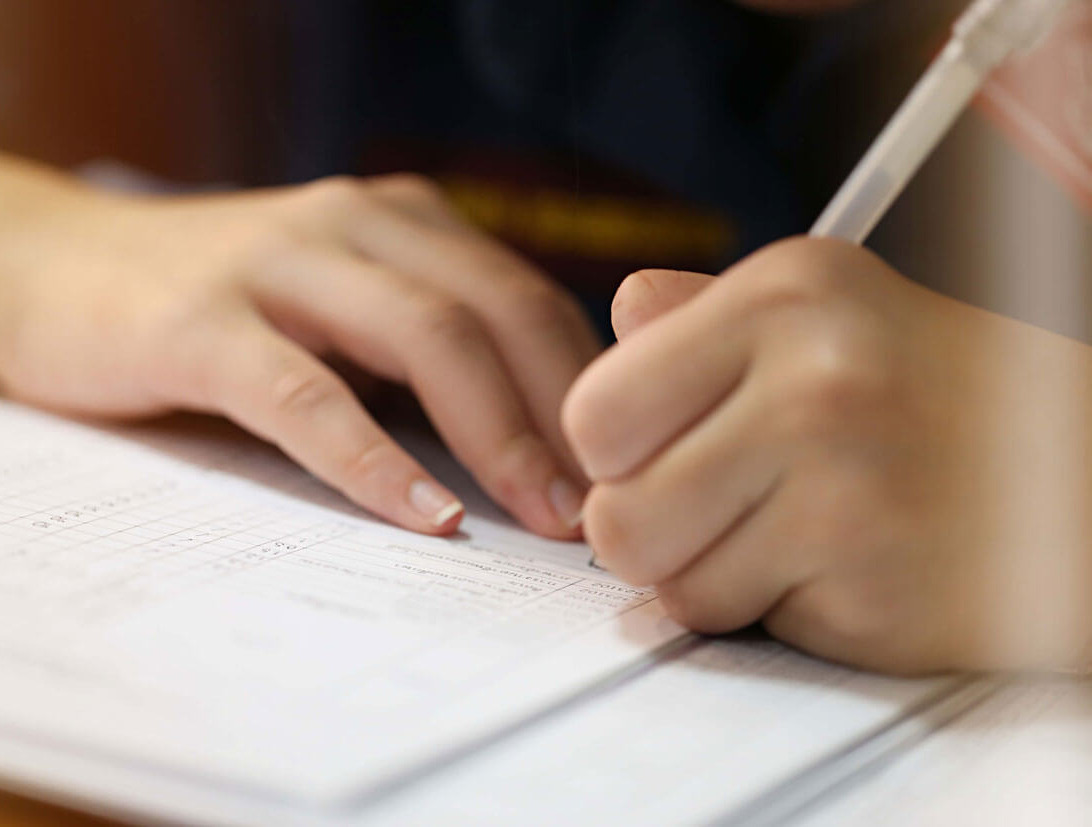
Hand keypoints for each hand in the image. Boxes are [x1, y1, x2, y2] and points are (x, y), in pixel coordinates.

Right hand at [0, 175, 598, 537]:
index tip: (628, 470)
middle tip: (604, 510)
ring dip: (498, 435)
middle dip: (565, 415)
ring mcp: (276, 264)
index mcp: (403, 222)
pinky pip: (309, 395)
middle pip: (498, 312)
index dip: (588, 386)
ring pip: (425, 340)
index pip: (529, 297)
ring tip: (542, 517)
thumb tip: (536, 450)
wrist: (51, 268)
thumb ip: (420, 350)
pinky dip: (373, 460)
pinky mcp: (201, 322)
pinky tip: (421, 515)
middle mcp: (355, 223)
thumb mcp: (337, 307)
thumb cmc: (220, 309)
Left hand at [563, 238, 1091, 673]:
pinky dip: (775, 608)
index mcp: (784, 296)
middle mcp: (813, 382)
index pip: (594, 410)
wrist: (1084, 480)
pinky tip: (838, 566)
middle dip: (646, 530)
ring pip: (669, 582)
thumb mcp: (828, 310)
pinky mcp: (872, 587)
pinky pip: (743, 624)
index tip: (656, 455)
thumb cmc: (938, 394)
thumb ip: (704, 315)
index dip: (611, 453)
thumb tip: (620, 310)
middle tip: (710, 511)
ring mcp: (845, 491)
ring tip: (785, 534)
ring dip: (710, 575)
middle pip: (614, 514)